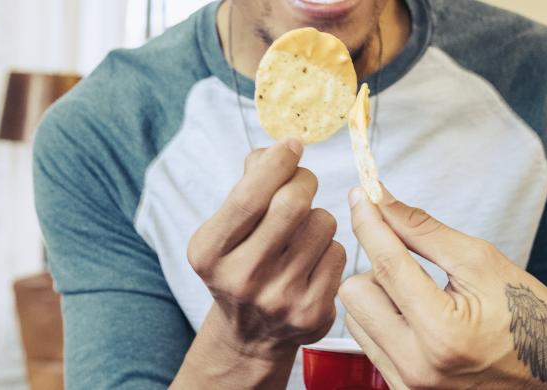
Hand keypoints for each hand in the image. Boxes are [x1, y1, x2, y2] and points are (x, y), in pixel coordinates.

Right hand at [183, 139, 345, 363]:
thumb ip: (247, 184)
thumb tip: (280, 149)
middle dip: (303, 181)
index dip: (277, 162)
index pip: (249, 197)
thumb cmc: (241, 261)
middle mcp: (240, 279)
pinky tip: (311, 261)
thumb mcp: (226, 228)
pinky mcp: (312, 313)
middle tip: (302, 182)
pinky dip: (328, 246)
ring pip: (323, 223)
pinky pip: (337, 252)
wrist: (250, 334)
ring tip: (301, 232)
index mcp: (209, 253)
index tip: (292, 145)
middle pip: (293, 204)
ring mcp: (278, 300)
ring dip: (317, 217)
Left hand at [340, 184, 546, 389]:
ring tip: (420, 297)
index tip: (361, 195)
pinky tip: (416, 318)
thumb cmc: (525, 313)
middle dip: (378, 267)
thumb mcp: (480, 261)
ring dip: (378, 296)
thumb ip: (423, 230)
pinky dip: (383, 320)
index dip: (371, 223)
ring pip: (355, 318)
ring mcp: (408, 384)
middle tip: (413, 265)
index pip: (387, 264)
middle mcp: (418, 366)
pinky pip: (368, 342)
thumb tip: (381, 201)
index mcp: (442, 331)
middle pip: (356, 293)